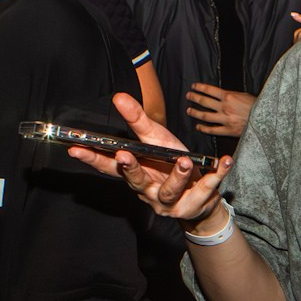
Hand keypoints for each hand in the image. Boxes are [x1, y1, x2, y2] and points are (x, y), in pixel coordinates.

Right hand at [68, 91, 231, 228]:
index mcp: (137, 174)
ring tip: (183, 162)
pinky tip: (224, 161)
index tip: (75, 148)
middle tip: (123, 156)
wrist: (201, 197)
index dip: (92, 159)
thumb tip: (118, 97)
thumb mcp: (157, 139)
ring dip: (177, 177)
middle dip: (130, 169)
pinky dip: (217, 174)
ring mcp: (171, 202)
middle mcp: (149, 191)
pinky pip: (207, 188)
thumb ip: (138, 121)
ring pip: (170, 192)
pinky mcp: (196, 203)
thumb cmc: (173, 166)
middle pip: (136, 182)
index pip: (109, 167)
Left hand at [186, 83, 254, 135]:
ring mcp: (225, 119)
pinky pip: (212, 130)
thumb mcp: (245, 95)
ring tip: (189, 110)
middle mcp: (224, 107)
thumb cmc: (257, 106)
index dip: (200, 88)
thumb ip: (232, 95)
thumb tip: (223, 95)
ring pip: (205, 116)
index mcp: (229, 96)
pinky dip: (204, 128)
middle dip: (194, 98)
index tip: (194, 86)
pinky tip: (198, 127)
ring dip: (195, 113)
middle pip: (204, 101)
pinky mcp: (228, 130)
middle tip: (189, 96)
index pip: (210, 90)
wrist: (265, 119)